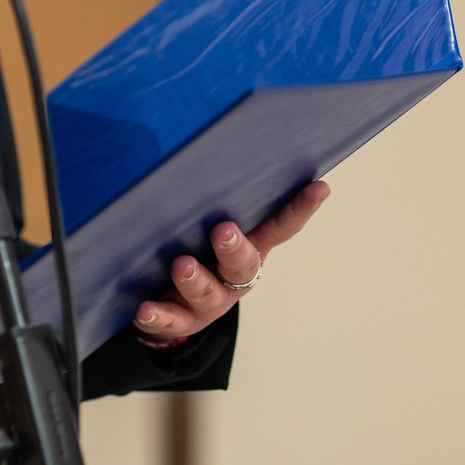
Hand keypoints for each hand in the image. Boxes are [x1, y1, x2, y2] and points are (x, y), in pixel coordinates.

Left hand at [132, 180, 330, 344]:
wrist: (172, 310)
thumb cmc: (198, 252)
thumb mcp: (209, 226)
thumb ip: (213, 198)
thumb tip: (200, 146)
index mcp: (250, 250)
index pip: (280, 228)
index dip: (300, 209)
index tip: (319, 187)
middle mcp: (234, 277)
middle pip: (243, 264)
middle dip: (234, 247)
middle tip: (223, 229)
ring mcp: (209, 301)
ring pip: (207, 292)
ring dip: (194, 279)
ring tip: (182, 265)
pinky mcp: (179, 318)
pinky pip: (169, 319)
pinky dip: (158, 315)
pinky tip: (144, 309)